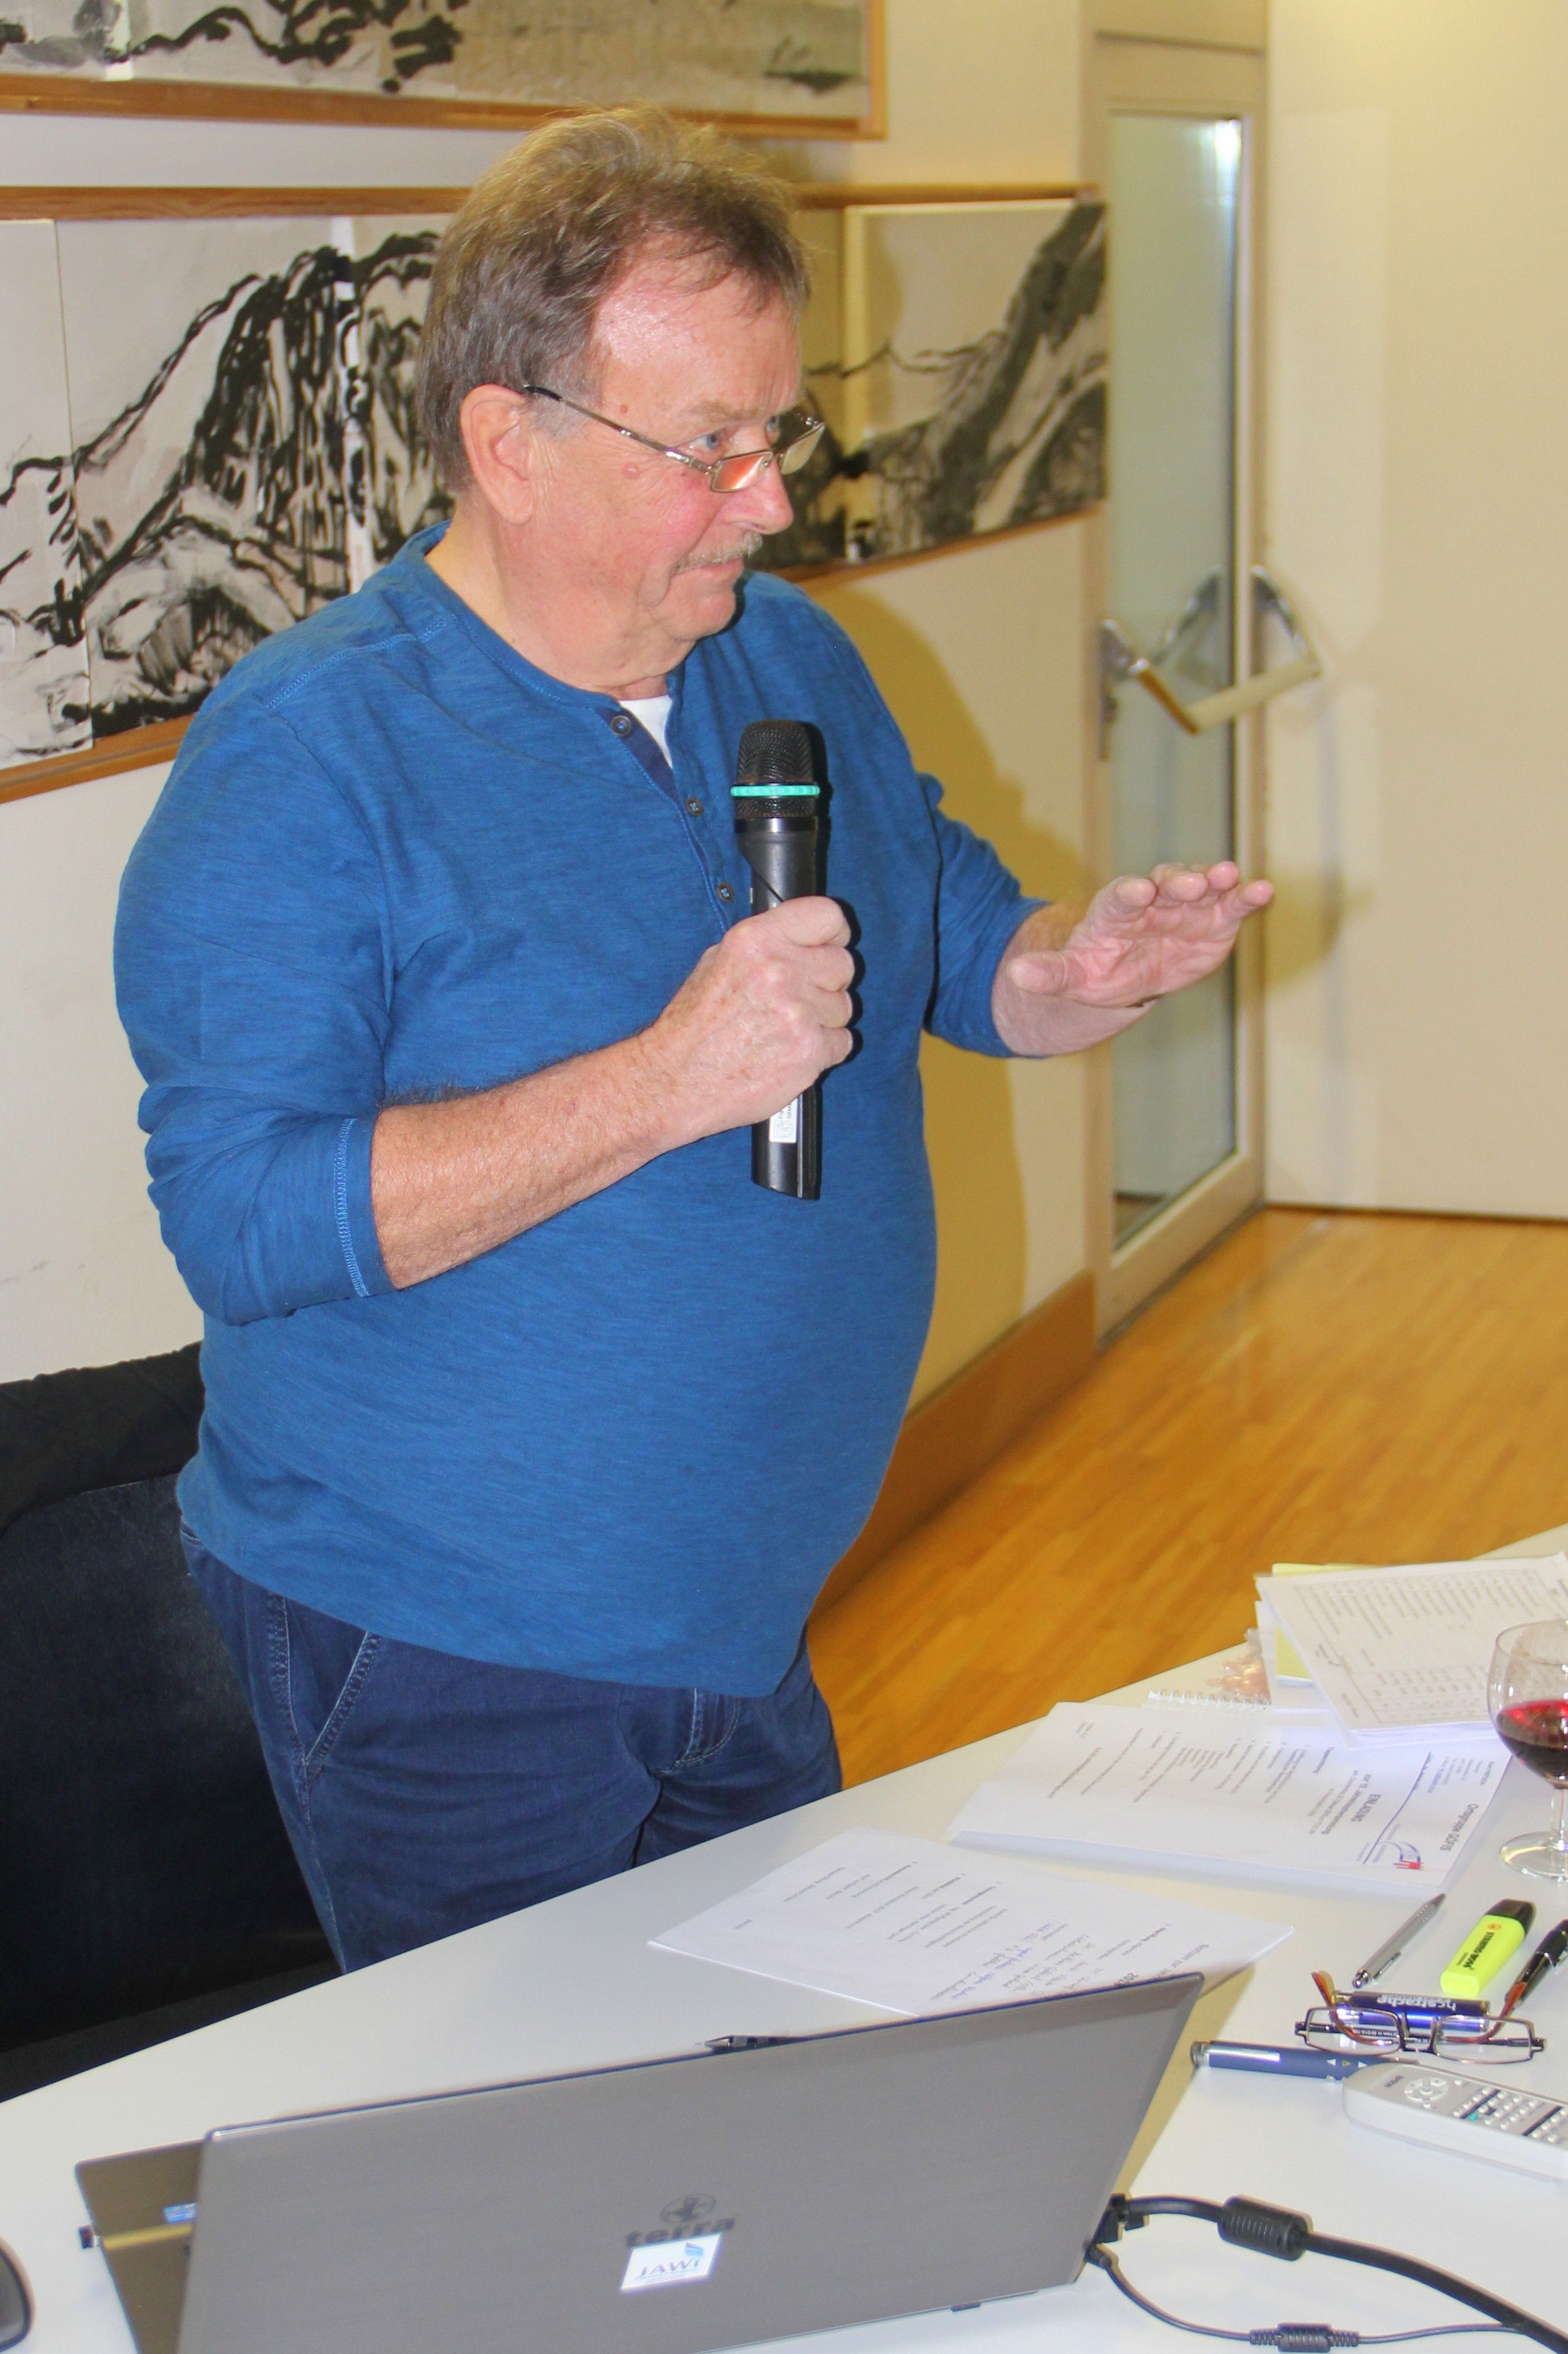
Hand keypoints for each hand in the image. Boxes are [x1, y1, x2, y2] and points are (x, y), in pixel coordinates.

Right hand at [640, 897, 854, 1146]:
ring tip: (786, 1030)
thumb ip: (765, 945)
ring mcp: (798, 1012)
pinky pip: (843, 1042)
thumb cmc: (693, 1026)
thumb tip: (800, 939)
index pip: (827, 916)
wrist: (675, 1080)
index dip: (835, 933)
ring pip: (844, 1006)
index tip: (833, 945)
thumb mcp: (717, 962)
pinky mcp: (809, 1051)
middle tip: (799, 999)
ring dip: (824, 1019)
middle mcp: (779, 970)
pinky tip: (792, 1051)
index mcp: (756, 940)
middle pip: (843, 964)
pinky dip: (824, 1050)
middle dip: (826, 982)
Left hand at [993, 862, 1272, 1054]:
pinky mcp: (1216, 920)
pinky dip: (1248, 898)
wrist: (1129, 971)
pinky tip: (1265, 892)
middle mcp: (1153, 900)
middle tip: (1190, 883)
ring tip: (1232, 876)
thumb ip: (1048, 974)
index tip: (1136, 891)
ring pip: (1202, 888)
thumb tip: (1016, 975)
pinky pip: (1233, 905)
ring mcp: (1186, 907)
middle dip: (1177, 882)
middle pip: (1164, 885)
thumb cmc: (1097, 969)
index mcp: (1114, 911)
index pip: (1119, 899)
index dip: (1128, 894)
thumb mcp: (1071, 976)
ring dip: (1215, 881)